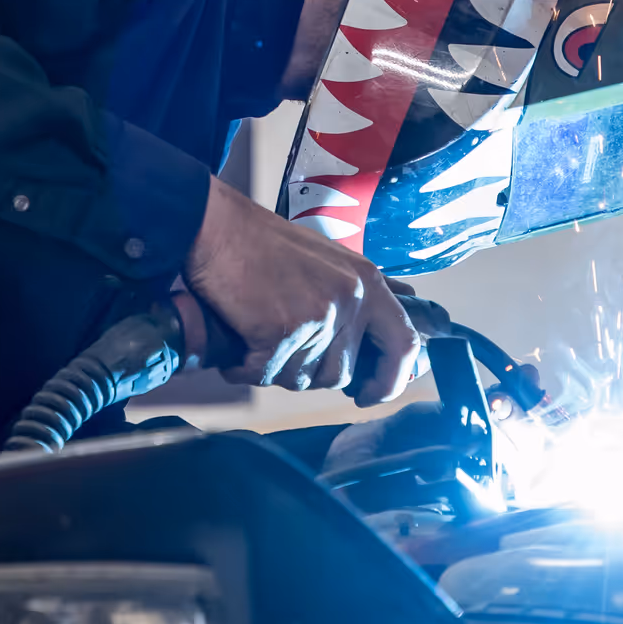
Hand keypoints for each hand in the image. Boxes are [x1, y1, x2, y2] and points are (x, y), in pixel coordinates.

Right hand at [185, 175, 419, 405]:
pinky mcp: (282, 331)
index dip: (392, 380)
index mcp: (367, 283)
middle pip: (340, 374)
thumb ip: (364, 287)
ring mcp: (318, 316)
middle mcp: (350, 301)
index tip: (371, 394)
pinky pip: (266, 374)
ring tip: (258, 335)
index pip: (404, 345)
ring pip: (302, 379)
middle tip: (281, 346)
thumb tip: (405, 300)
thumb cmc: (266, 244)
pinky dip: (246, 368)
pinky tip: (239, 345)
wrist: (217, 229)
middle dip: (308, 371)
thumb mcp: (332, 258)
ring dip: (275, 370)